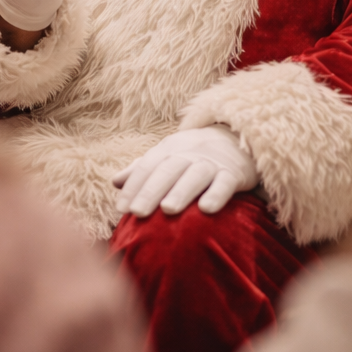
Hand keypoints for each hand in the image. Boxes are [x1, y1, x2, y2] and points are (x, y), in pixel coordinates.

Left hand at [112, 125, 257, 216]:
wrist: (235, 139)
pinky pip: (225, 183)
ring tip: (167, 209)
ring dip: (181, 191)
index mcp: (169, 149)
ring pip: (194, 175)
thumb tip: (115, 182)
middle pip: (167, 170)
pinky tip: (207, 209)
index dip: (134, 186)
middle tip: (137, 212)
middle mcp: (189, 153)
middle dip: (151, 191)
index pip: (147, 166)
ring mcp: (211, 162)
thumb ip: (143, 169)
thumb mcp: (168, 156)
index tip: (121, 209)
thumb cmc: (194, 155)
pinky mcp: (233, 173)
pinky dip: (217, 194)